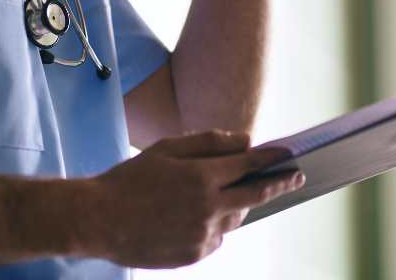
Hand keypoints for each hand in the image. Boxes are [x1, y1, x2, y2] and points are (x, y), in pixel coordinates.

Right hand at [83, 130, 301, 267]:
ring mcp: (202, 235)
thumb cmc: (131, 178)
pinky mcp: (193, 254)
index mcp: (201, 177)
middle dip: (278, 184)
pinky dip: (213, 226)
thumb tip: (246, 142)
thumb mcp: (167, 149)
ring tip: (216, 195)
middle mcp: (208, 208)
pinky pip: (215, 238)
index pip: (249, 166)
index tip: (290, 155)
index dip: (272, 159)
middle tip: (296, 177)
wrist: (99, 220)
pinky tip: (190, 216)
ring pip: (234, 219)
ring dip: (236, 205)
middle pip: (255, 196)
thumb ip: (209, 143)